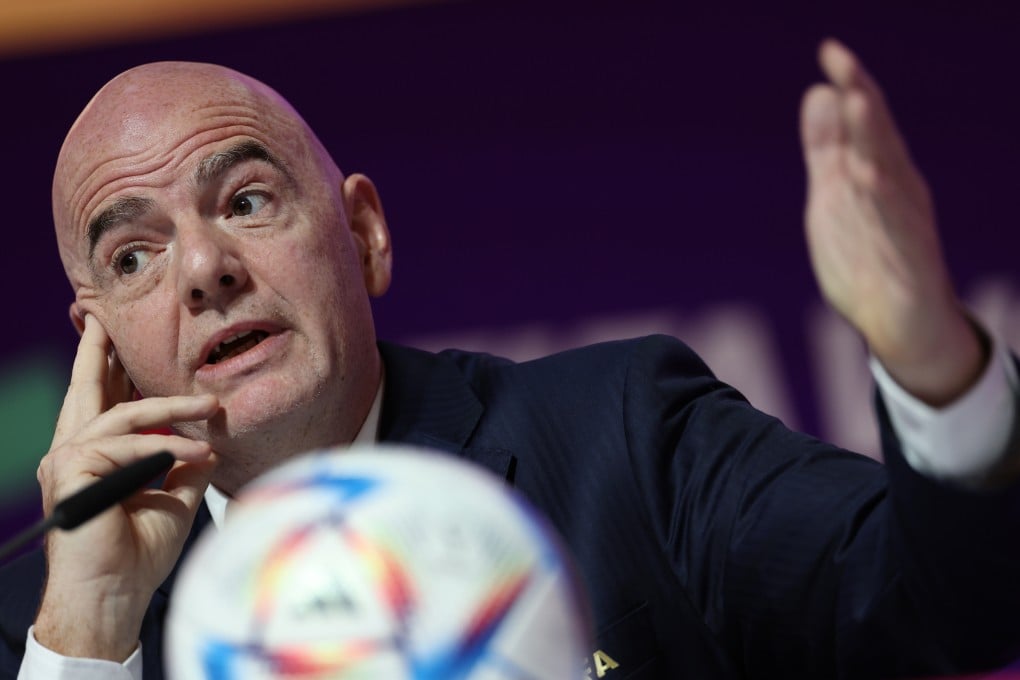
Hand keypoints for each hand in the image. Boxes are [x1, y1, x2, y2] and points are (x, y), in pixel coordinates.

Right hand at [33, 314, 219, 660]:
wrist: (115, 594)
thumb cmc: (139, 552)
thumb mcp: (173, 497)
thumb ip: (185, 465)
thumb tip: (210, 443)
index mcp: (98, 458)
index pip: (104, 406)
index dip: (108, 371)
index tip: (115, 341)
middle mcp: (75, 454)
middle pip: (87, 391)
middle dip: (96, 352)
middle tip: (102, 317)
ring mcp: (67, 461)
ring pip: (123, 415)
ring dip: (171, 408)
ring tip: (210, 407)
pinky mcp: (70, 471)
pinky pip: (125, 445)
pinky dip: (164, 447)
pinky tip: (194, 454)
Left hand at [801, 39, 984, 405]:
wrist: (901, 325)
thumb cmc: (869, 257)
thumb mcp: (835, 196)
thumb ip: (827, 150)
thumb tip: (819, 92)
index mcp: (877, 172)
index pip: (865, 121)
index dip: (850, 84)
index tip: (829, 49)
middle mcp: (896, 190)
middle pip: (879, 139)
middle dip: (862, 100)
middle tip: (844, 64)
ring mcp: (904, 223)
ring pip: (890, 173)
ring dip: (874, 139)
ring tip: (858, 103)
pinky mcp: (908, 259)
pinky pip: (896, 226)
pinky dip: (884, 201)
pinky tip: (870, 177)